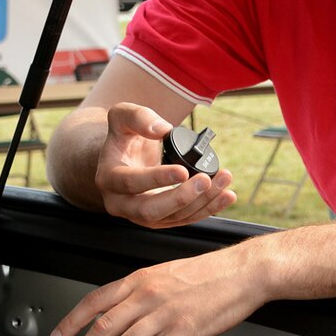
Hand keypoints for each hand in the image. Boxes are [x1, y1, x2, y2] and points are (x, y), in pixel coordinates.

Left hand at [49, 240, 267, 335]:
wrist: (244, 271)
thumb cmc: (210, 274)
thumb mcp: (166, 274)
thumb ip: (141, 291)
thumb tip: (121, 310)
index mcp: (140, 280)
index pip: (94, 301)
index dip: (71, 322)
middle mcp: (147, 295)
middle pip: (103, 328)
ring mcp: (166, 313)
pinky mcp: (185, 330)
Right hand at [95, 103, 234, 227]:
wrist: (126, 156)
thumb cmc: (125, 136)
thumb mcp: (123, 116)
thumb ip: (137, 117)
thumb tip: (161, 129)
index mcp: (109, 178)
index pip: (131, 183)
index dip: (157, 179)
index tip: (183, 170)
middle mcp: (122, 203)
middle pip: (151, 210)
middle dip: (182, 197)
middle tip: (205, 180)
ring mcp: (143, 215)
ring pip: (173, 217)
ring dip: (202, 201)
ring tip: (223, 179)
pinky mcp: (163, 219)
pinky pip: (187, 218)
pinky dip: (209, 208)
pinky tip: (226, 195)